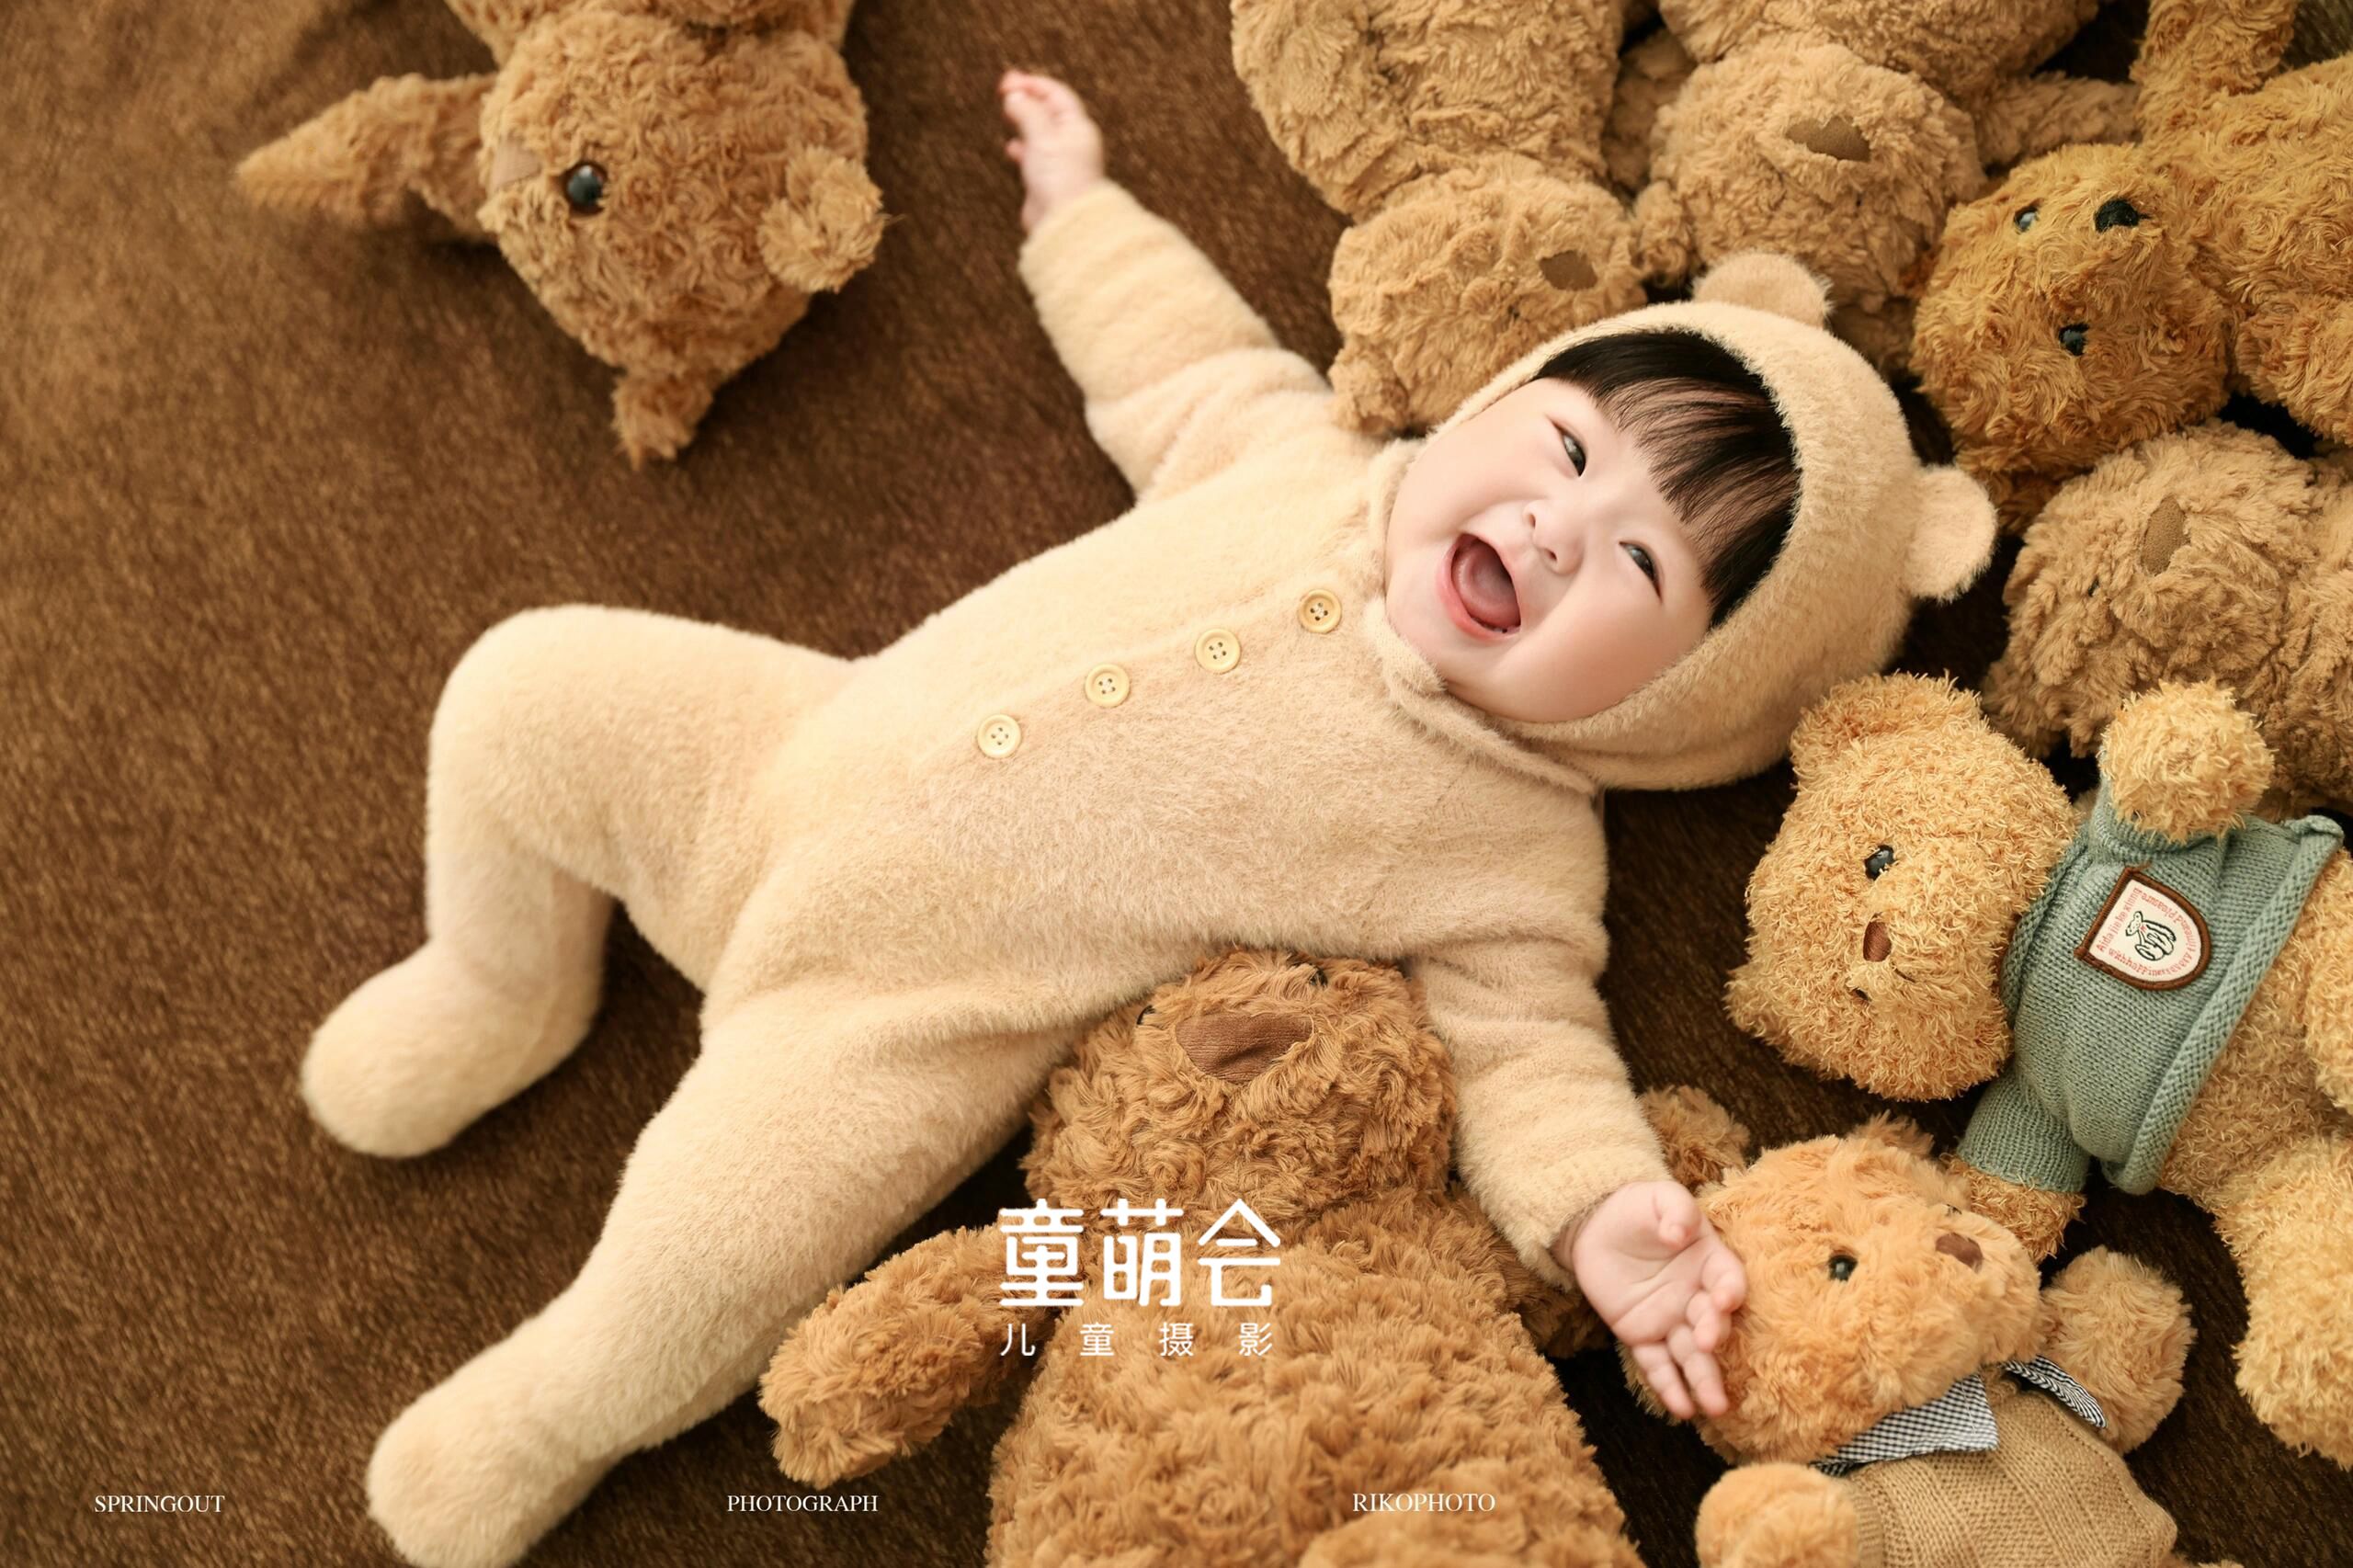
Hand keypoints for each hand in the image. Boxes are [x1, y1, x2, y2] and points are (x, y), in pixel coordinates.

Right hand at [998, 69, 1104, 233]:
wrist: (1064, 222)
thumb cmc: (1060, 178)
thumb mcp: (1042, 137)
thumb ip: (1028, 112)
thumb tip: (1015, 96)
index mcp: (1077, 126)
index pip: (1056, 94)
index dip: (1032, 84)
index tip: (1008, 82)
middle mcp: (1071, 141)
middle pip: (1048, 110)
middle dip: (1027, 98)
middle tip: (1004, 90)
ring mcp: (1059, 160)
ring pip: (1040, 132)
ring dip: (1023, 121)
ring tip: (1007, 113)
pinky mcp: (1048, 179)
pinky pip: (1034, 155)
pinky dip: (1022, 147)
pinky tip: (1012, 148)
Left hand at [1562, 1180, 1745, 1418]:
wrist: (1596, 1225)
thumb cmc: (1637, 1209)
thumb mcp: (1658, 1197)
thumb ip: (1675, 1209)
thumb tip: (1678, 1234)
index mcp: (1709, 1262)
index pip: (1727, 1279)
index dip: (1729, 1290)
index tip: (1725, 1299)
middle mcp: (1696, 1296)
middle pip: (1711, 1322)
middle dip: (1713, 1335)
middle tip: (1708, 1343)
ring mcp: (1671, 1319)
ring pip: (1692, 1355)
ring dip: (1704, 1380)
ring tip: (1715, 1407)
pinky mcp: (1642, 1335)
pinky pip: (1657, 1364)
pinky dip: (1668, 1386)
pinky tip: (1680, 1408)